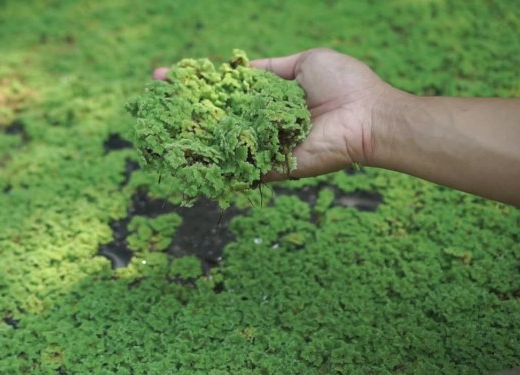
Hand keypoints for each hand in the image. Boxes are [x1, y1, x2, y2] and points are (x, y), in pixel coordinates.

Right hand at [154, 48, 396, 179]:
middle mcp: (261, 123)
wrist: (367, 116)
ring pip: (221, 142)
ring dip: (189, 137)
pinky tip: (180, 156)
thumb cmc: (344, 84)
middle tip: (151, 102)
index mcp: (268, 97)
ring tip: (157, 127)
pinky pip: (238, 167)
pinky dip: (211, 164)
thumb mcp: (304, 62)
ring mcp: (263, 146)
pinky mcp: (271, 167)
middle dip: (183, 109)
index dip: (196, 83)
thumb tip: (239, 69)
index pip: (224, 90)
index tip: (165, 75)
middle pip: (216, 117)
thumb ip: (270, 69)